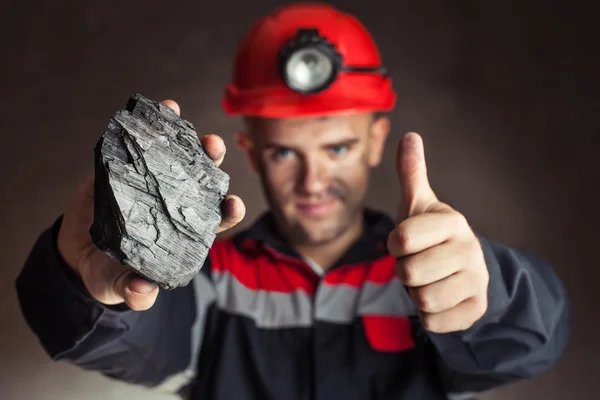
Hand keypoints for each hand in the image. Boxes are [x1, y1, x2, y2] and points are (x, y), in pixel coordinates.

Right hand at [57, 99, 245, 310]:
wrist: (75, 249)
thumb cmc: (107, 272)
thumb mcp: (116, 285)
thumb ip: (133, 291)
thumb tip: (143, 291)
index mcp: (183, 233)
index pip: (212, 222)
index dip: (226, 212)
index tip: (234, 204)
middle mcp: (175, 203)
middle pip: (202, 182)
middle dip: (211, 164)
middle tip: (214, 146)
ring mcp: (155, 182)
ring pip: (179, 158)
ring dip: (189, 140)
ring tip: (189, 122)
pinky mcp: (131, 167)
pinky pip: (146, 144)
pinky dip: (157, 126)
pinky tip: (165, 108)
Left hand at [387, 132, 488, 332]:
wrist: (463, 271)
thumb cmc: (430, 235)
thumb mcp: (418, 205)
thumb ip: (411, 173)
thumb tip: (409, 135)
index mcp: (452, 221)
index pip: (402, 238)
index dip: (395, 243)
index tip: (405, 241)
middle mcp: (470, 249)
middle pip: (408, 272)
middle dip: (404, 271)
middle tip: (418, 263)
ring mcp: (476, 281)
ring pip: (421, 299)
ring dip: (415, 293)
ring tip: (428, 280)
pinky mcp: (475, 310)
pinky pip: (433, 322)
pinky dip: (428, 315)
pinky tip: (439, 299)